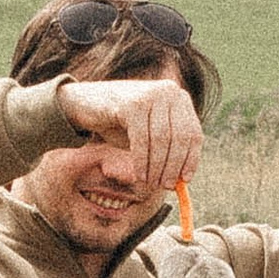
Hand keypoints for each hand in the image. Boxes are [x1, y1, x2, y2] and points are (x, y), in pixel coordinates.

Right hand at [57, 76, 202, 196]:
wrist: (85, 104)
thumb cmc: (121, 123)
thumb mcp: (150, 135)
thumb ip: (168, 151)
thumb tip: (182, 180)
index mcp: (179, 98)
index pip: (194, 133)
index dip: (191, 159)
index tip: (184, 180)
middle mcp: (169, 91)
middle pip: (180, 137)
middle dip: (173, 166)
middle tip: (165, 186)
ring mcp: (150, 94)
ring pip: (161, 140)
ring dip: (156, 167)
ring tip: (150, 183)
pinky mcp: (132, 103)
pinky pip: (142, 139)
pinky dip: (141, 161)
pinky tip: (139, 174)